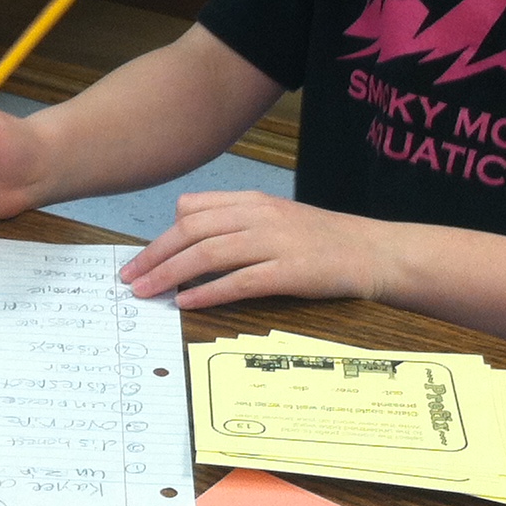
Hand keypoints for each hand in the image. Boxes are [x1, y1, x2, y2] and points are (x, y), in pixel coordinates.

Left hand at [119, 190, 386, 309]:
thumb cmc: (324, 241)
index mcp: (254, 201)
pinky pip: (240, 281)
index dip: (162, 234)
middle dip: (155, 255)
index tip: (142, 257)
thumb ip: (238, 224)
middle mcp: (260, 216)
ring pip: (208, 253)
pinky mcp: (291, 271)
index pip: (193, 208)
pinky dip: (208, 292)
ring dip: (171, 274)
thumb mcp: (278, 220)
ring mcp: (275, 242)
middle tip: (130, 278)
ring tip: (147, 292)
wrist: (375, 252)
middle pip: (192, 231)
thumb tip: (192, 240)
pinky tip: (186, 303)